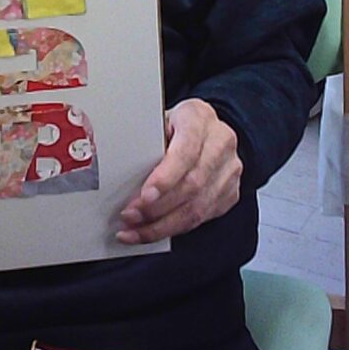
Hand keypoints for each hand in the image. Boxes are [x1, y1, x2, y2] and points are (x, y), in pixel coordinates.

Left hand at [116, 98, 241, 243]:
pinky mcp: (230, 192)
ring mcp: (229, 169)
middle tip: (130, 216)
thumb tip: (117, 172)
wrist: (205, 127)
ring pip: (197, 207)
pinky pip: (202, 218)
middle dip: (157, 207)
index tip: (144, 196)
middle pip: (192, 184)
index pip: (186, 152)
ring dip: (162, 225)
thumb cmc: (174, 124)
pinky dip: (173, 229)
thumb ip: (146, 142)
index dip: (165, 178)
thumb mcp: (157, 121)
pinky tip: (152, 231)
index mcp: (198, 118)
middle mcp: (220, 142)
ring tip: (135, 230)